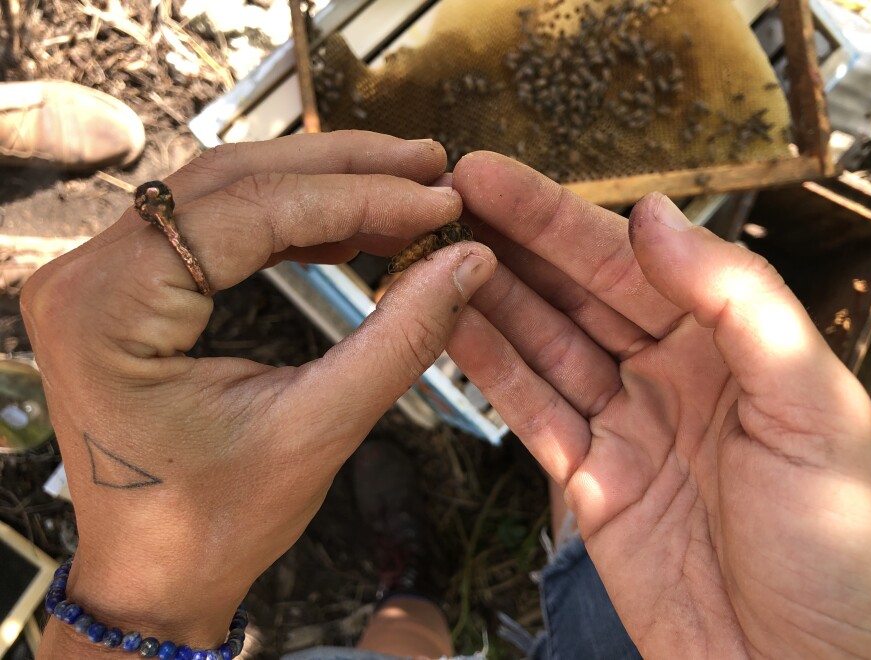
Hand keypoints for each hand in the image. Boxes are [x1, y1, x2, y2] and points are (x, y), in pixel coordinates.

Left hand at [22, 131, 495, 652]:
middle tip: (426, 163)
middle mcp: (87, 274)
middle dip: (341, 168)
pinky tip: (349, 230)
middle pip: (231, 180)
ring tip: (402, 188)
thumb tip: (467, 259)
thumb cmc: (215, 523)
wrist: (154, 576)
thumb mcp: (318, 429)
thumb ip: (401, 337)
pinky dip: (288, 222)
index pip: (250, 212)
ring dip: (319, 186)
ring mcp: (99, 275)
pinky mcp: (124, 288)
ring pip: (224, 192)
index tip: (438, 198)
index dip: (358, 197)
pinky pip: (214, 229)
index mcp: (109, 308)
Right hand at [447, 152, 870, 657]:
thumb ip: (739, 302)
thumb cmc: (842, 555)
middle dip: (507, 242)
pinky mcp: (589, 479)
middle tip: (444, 199)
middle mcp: (672, 375)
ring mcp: (625, 425)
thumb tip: (658, 219)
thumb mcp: (814, 409)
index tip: (495, 177)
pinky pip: (529, 410)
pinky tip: (450, 329)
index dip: (555, 217)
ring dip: (485, 298)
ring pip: (541, 344)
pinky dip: (488, 369)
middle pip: (572, 292)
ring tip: (433, 255)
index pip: (628, 260)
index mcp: (730, 345)